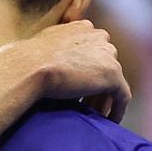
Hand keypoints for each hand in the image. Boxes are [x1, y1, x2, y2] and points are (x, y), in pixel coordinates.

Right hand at [3, 20, 128, 122]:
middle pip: (105, 65)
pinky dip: (117, 109)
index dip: (88, 71)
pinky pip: (122, 96)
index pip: (93, 52)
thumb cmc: (29, 59)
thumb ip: (57, 50)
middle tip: (87, 105)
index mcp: (83, 29)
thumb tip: (52, 63)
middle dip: (97, 85)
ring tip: (94, 116)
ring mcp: (108, 55)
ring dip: (104, 99)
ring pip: (113, 81)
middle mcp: (99, 37)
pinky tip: (109, 122)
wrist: (30, 66)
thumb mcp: (45, 46)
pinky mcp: (113, 74)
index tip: (79, 88)